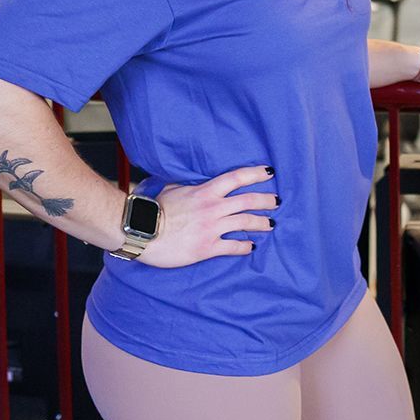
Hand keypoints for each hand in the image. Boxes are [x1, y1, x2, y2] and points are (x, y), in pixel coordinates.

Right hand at [134, 165, 279, 268]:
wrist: (142, 232)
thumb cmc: (154, 210)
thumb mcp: (173, 189)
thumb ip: (190, 186)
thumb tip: (194, 182)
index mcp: (205, 191)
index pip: (237, 177)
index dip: (255, 174)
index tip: (269, 172)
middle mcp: (213, 208)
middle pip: (248, 200)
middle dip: (266, 200)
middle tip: (277, 201)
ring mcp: (212, 228)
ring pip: (245, 222)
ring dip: (261, 223)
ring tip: (271, 224)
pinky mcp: (207, 247)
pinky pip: (233, 246)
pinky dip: (245, 246)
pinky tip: (251, 246)